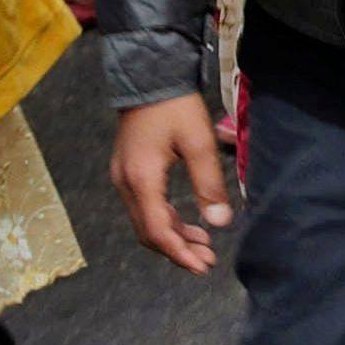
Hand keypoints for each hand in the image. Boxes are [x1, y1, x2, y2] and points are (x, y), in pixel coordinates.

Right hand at [109, 94, 231, 273]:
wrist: (149, 77)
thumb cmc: (175, 106)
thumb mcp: (199, 143)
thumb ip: (209, 184)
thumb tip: (220, 223)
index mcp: (141, 179)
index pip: (157, 230)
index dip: (179, 253)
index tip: (202, 267)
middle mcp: (126, 183)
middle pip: (148, 232)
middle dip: (177, 250)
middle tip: (207, 261)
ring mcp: (123, 178)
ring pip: (145, 221)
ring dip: (172, 237)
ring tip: (203, 246)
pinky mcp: (129, 172)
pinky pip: (144, 207)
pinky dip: (165, 220)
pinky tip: (188, 224)